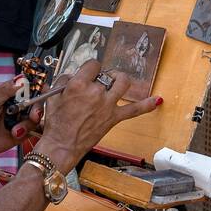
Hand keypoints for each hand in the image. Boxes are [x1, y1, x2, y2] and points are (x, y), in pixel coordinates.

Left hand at [0, 78, 42, 161]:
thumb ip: (5, 91)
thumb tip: (21, 81)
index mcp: (9, 93)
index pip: (29, 86)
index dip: (39, 87)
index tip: (44, 91)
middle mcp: (16, 105)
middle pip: (37, 102)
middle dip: (37, 108)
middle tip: (34, 114)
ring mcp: (18, 120)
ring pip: (36, 118)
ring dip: (30, 122)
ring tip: (17, 129)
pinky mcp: (19, 134)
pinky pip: (31, 131)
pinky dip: (27, 132)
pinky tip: (15, 133)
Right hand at [34, 60, 161, 167]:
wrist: (62, 145)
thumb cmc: (56, 124)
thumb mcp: (52, 97)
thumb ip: (63, 82)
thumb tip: (72, 77)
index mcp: (79, 85)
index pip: (92, 65)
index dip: (90, 69)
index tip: (88, 73)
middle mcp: (96, 92)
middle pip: (106, 74)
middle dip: (102, 76)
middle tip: (97, 82)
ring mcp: (107, 105)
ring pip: (123, 83)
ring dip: (120, 79)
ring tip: (116, 81)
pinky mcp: (113, 118)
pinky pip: (134, 110)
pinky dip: (146, 105)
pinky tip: (157, 100)